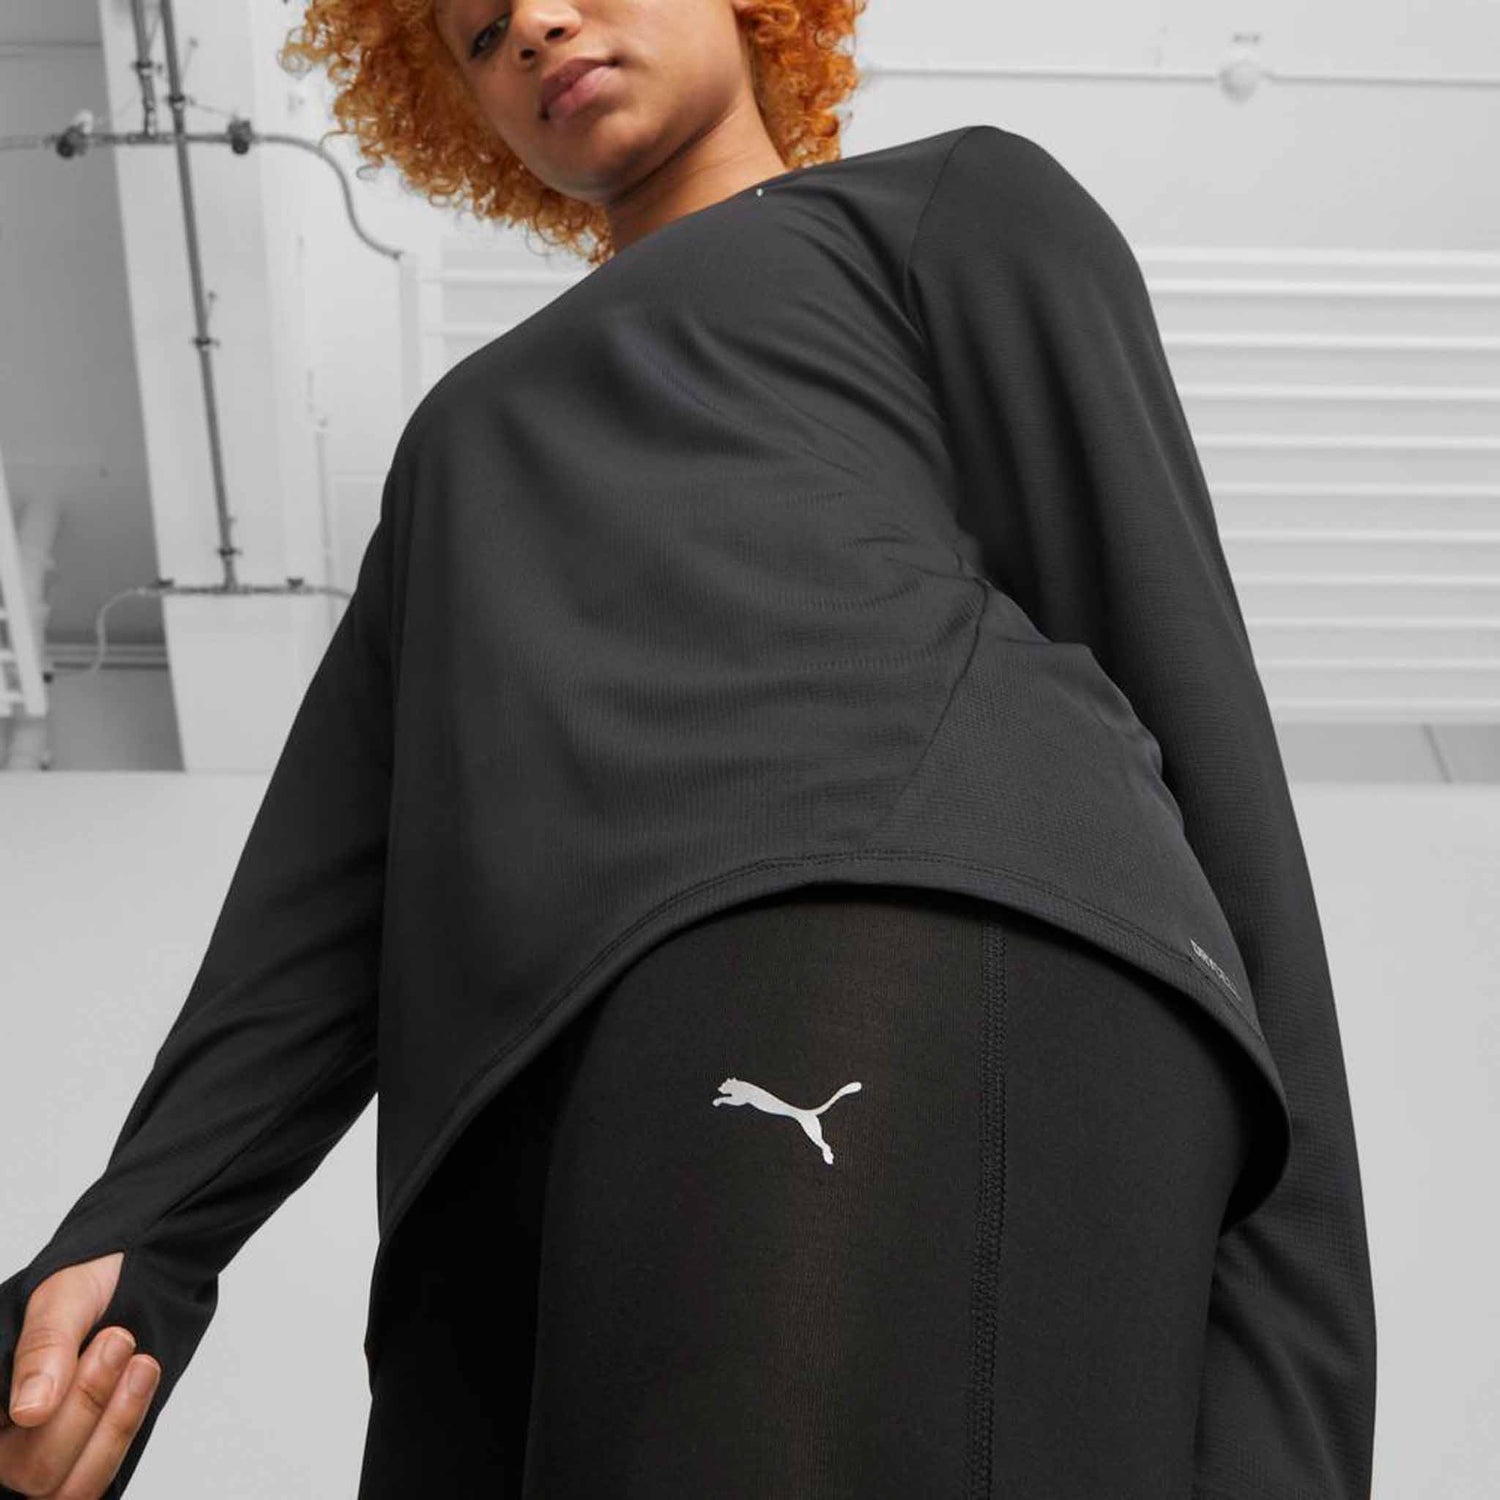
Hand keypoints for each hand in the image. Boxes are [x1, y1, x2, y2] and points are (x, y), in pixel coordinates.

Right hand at [0, 1252, 159, 1497]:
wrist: (136, 1269)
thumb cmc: (91, 1277)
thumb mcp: (65, 1296)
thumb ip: (43, 1347)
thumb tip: (29, 1411)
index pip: (1, 1429)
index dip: (49, 1408)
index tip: (100, 1345)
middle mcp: (4, 1438)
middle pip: (33, 1470)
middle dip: (86, 1404)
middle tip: (116, 1339)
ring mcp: (42, 1455)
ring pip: (70, 1487)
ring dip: (114, 1424)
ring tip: (139, 1361)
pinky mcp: (84, 1459)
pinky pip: (98, 1478)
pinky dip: (123, 1431)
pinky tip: (141, 1378)